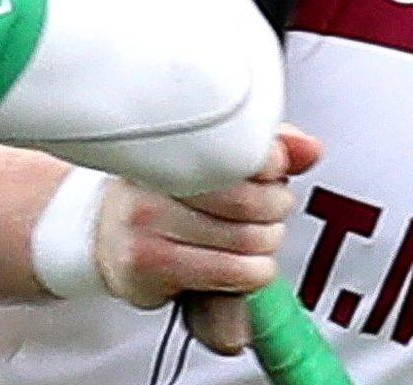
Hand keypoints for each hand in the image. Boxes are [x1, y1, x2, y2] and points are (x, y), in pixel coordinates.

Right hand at [94, 126, 322, 350]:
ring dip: (266, 245)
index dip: (271, 167)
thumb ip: (263, 149)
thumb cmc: (165, 195)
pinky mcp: (149, 263)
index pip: (241, 149)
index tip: (270, 174)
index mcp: (169, 141)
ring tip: (252, 238)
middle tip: (266, 210)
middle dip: (274, 209)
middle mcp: (151, 177)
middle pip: (250, 198)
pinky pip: (233, 272)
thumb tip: (308, 149)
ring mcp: (145, 220)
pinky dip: (254, 272)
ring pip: (247, 238)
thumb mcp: (211, 161)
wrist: (104, 236)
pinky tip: (241, 264)